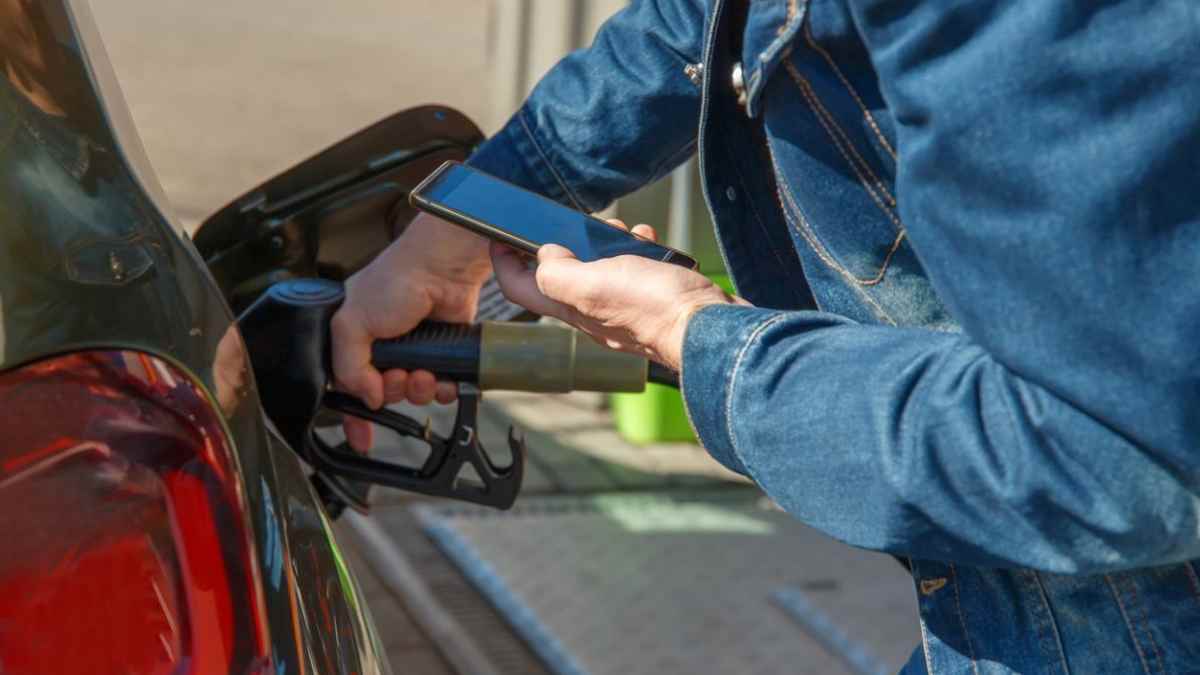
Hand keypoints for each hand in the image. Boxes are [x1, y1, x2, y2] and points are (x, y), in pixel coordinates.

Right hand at [332, 211, 490, 450]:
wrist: (442, 269)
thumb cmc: (395, 280)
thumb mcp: (351, 324)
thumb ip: (349, 368)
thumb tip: (367, 398)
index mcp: (353, 339)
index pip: (346, 387)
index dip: (353, 416)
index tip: (360, 438)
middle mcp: (382, 347)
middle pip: (383, 395)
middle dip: (392, 392)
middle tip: (398, 375)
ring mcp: (414, 350)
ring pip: (414, 394)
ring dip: (419, 390)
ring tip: (424, 372)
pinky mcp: (442, 352)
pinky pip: (442, 387)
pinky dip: (444, 388)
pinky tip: (444, 377)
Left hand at [491, 220, 745, 370]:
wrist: (710, 326)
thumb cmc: (656, 309)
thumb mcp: (594, 283)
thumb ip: (559, 273)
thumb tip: (543, 256)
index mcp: (572, 308)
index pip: (521, 289)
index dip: (504, 262)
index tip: (500, 237)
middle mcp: (594, 312)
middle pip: (560, 277)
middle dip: (563, 245)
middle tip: (574, 225)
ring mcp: (623, 308)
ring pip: (600, 270)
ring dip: (605, 244)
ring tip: (619, 230)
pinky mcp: (651, 300)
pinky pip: (634, 271)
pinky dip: (637, 251)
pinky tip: (649, 242)